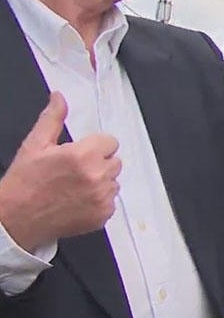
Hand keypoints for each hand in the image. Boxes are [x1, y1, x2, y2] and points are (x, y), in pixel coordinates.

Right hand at [0, 92, 120, 251]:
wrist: (15, 220)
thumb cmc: (23, 184)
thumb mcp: (35, 145)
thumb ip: (53, 118)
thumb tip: (59, 98)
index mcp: (83, 155)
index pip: (110, 142)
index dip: (95, 146)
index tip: (81, 154)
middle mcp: (97, 176)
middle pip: (115, 161)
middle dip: (99, 163)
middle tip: (74, 171)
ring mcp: (102, 197)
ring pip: (114, 181)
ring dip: (100, 182)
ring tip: (74, 186)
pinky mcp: (103, 215)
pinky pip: (111, 201)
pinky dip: (99, 201)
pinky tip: (78, 201)